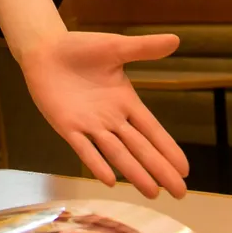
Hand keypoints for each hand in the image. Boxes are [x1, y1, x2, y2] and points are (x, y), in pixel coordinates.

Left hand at [18, 31, 189, 198]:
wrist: (46, 50)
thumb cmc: (81, 49)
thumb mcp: (116, 47)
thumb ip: (144, 48)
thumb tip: (176, 39)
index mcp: (125, 101)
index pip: (153, 130)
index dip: (168, 149)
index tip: (185, 170)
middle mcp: (111, 118)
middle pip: (140, 148)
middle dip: (160, 169)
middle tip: (180, 193)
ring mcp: (89, 125)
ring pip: (117, 153)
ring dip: (134, 173)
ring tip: (153, 193)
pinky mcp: (67, 126)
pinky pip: (83, 148)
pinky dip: (95, 163)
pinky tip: (109, 180)